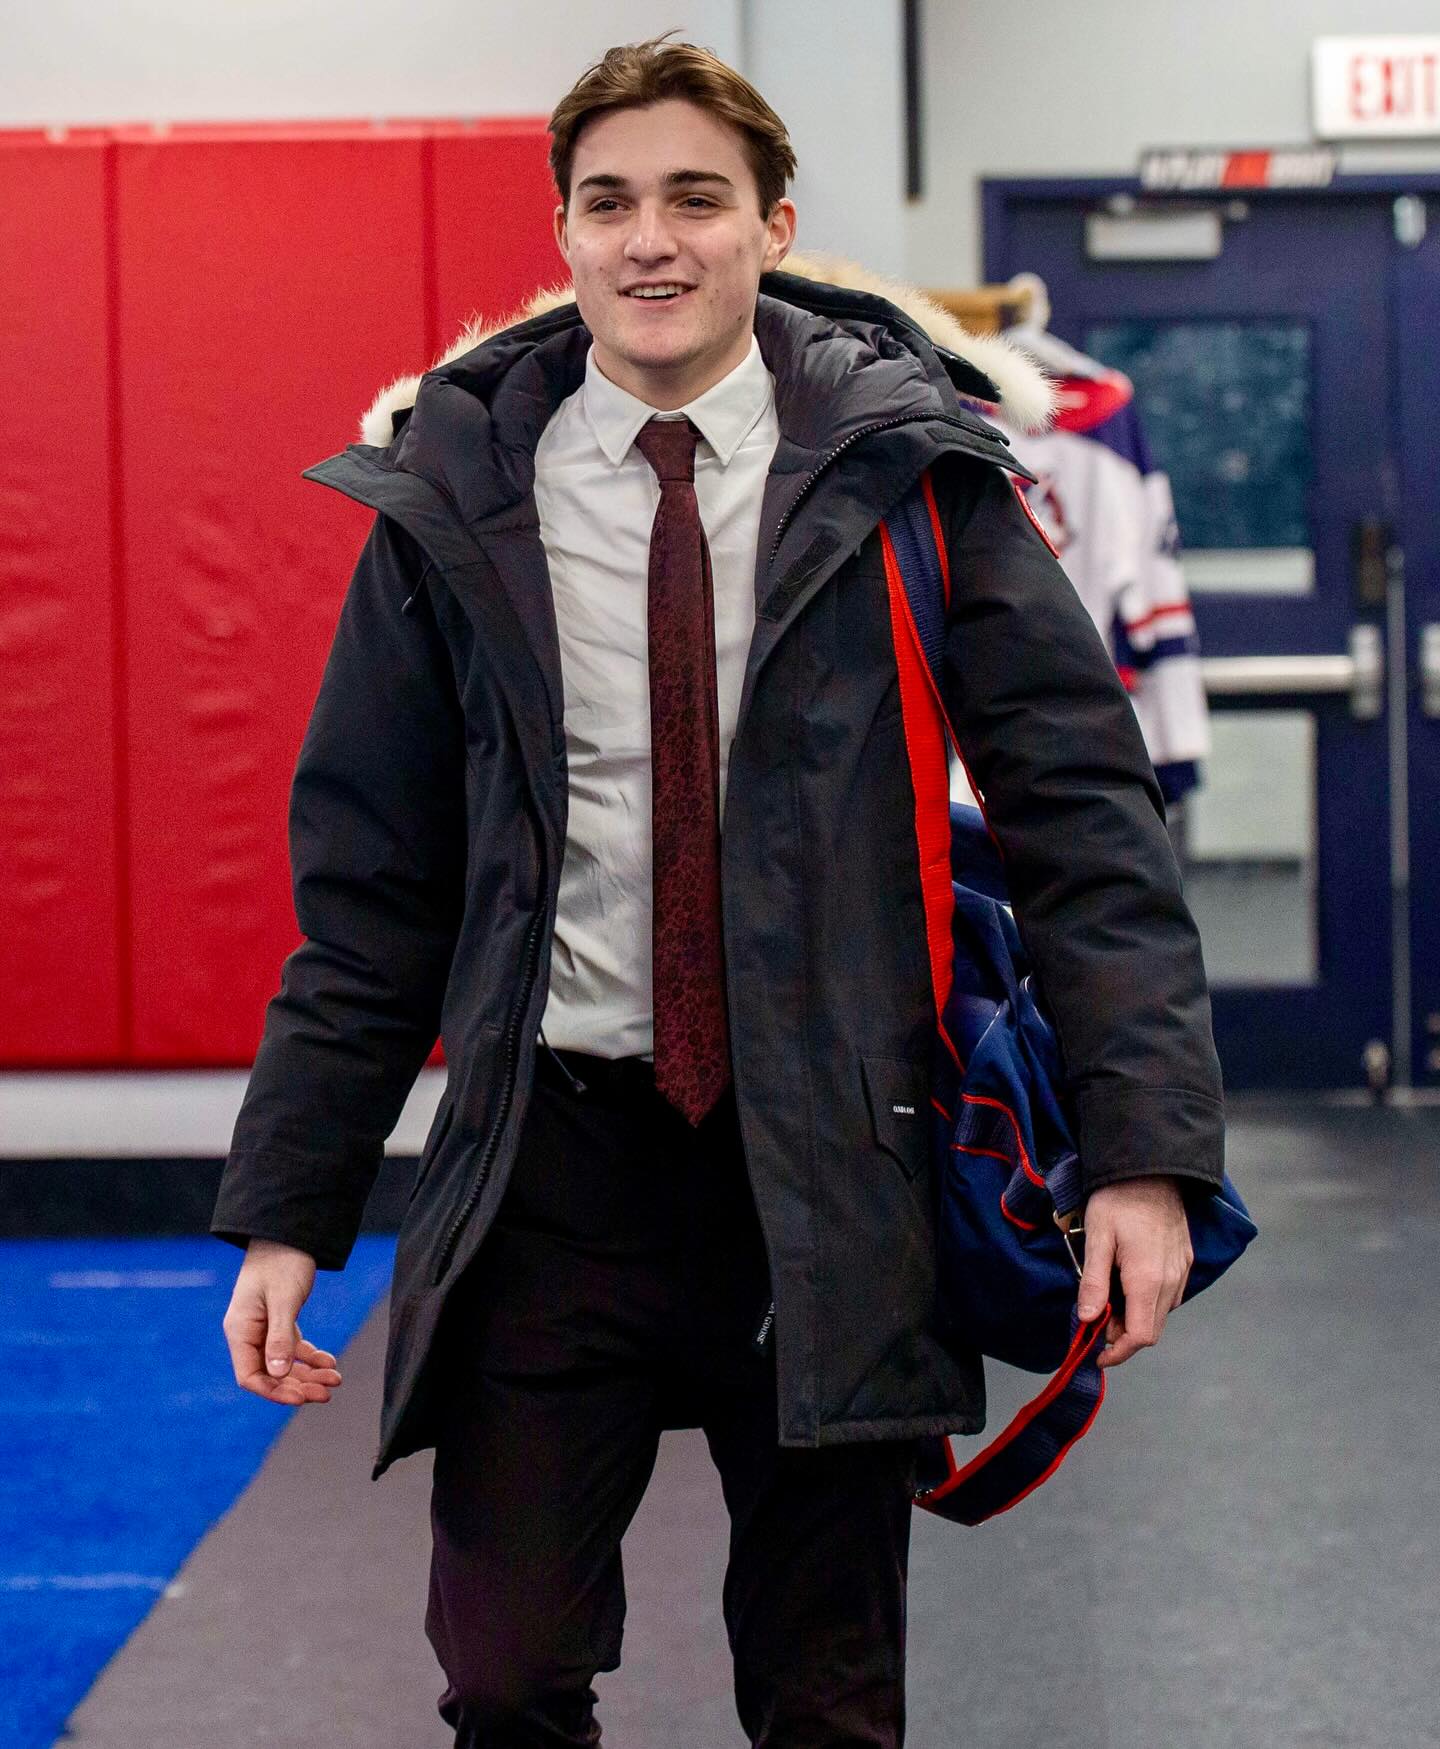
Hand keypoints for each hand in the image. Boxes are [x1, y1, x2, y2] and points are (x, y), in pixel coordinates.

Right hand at [222, 1237, 343, 1405]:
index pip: (250, 1375)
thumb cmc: (282, 1263)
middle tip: (326, 1393)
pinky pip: (294, 1349)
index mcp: (240, 1330)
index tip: (300, 1398)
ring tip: (335, 1380)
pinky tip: (330, 1363)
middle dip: (297, 1386)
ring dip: (308, 1375)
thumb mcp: (283, 1300)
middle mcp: (249, 1333)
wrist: (290, 1234)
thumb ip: (280, 1337)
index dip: (274, 1391)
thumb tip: (277, 1374)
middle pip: (270, 1374)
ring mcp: (264, 1329)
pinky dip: (311, 1358)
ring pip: (284, 1364)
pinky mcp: (280, 1322)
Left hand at [1076, 1177, 1192, 1369]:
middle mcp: (1171, 1281)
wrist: (1152, 1168)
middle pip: (1151, 1329)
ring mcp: (1181, 1271)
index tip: (1097, 1354)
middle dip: (1122, 1334)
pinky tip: (1127, 1283)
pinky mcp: (1185, 1261)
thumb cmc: (1118, 1199)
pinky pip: (1169, 1294)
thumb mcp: (1096, 1237)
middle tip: (1095, 1320)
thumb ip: (1093, 1281)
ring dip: (1135, 1317)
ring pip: (1161, 1313)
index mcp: (1148, 1279)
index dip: (1118, 1352)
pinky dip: (1148, 1300)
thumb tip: (1087, 1319)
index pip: (1140, 1336)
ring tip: (1107, 1299)